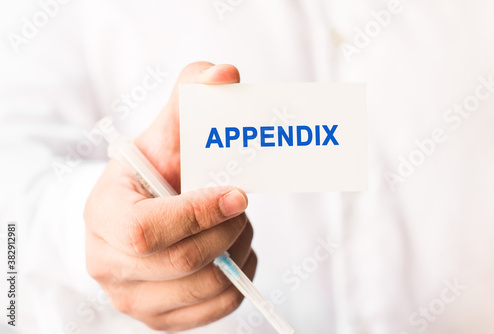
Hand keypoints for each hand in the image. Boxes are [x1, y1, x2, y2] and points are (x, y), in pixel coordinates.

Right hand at [84, 62, 256, 330]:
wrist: (134, 217)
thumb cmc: (151, 176)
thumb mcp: (163, 137)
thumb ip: (190, 101)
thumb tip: (225, 74)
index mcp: (104, 215)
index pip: (147, 230)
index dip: (198, 214)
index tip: (239, 193)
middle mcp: (109, 264)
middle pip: (185, 261)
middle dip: (228, 230)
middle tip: (239, 206)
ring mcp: (133, 299)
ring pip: (207, 288)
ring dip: (238, 252)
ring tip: (235, 225)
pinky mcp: (159, 319)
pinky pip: (216, 310)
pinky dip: (239, 279)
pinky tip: (233, 252)